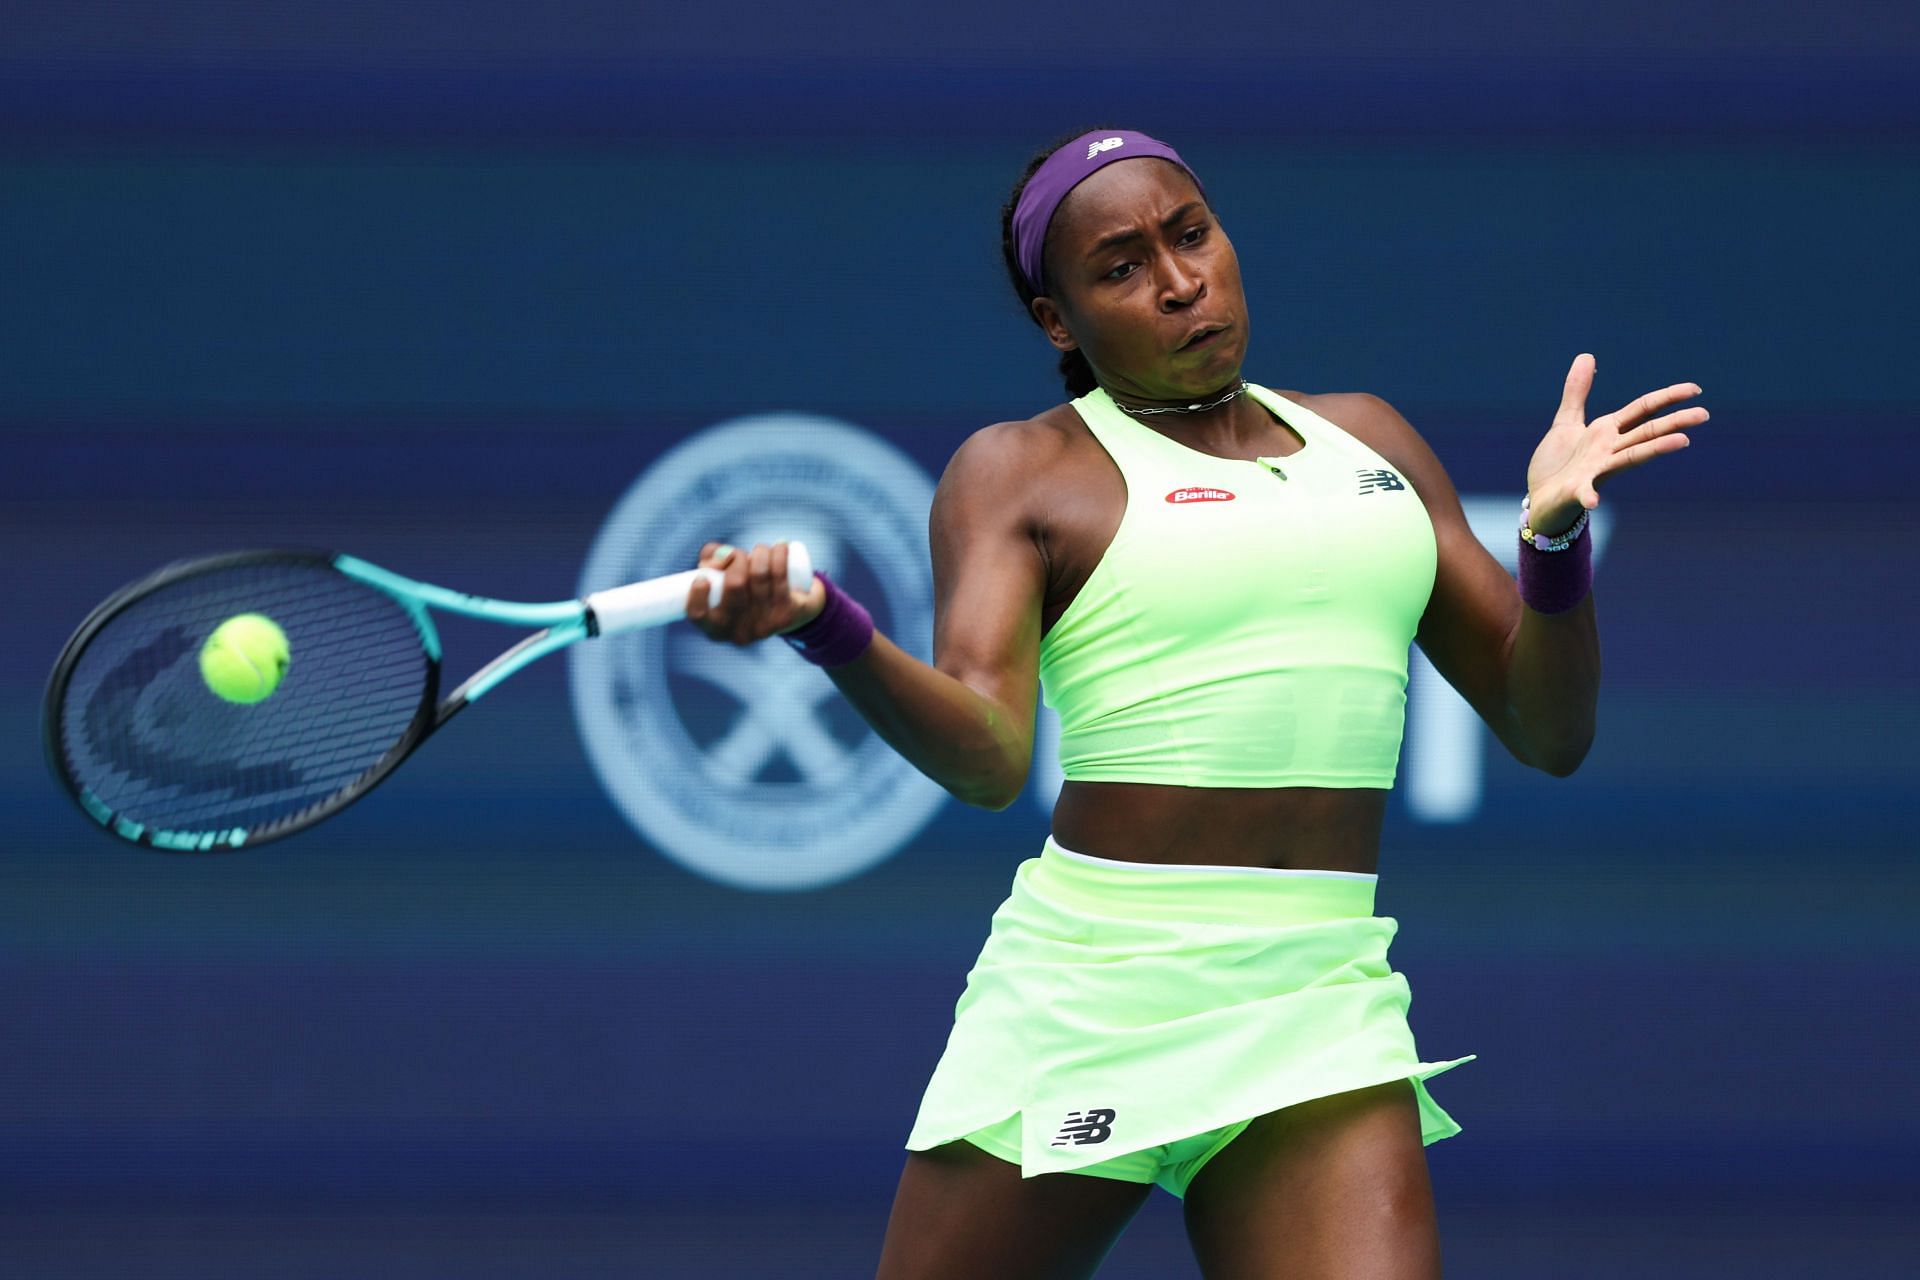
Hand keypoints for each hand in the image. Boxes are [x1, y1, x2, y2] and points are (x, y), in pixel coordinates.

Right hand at [685, 541, 826, 644]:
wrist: (793, 609)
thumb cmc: (745, 590)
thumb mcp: (720, 578)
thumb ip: (709, 558)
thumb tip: (724, 554)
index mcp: (715, 628)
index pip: (698, 614)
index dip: (698, 593)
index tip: (703, 575)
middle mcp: (739, 633)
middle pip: (734, 583)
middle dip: (737, 558)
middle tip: (741, 555)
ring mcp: (764, 626)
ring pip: (759, 575)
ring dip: (760, 552)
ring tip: (761, 550)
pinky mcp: (786, 615)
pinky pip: (780, 577)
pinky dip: (780, 555)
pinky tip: (781, 546)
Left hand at [1525, 353, 1708, 535]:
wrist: (1540, 500)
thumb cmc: (1557, 464)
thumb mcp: (1566, 422)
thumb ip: (1577, 392)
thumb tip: (1586, 355)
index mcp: (1607, 431)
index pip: (1643, 410)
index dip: (1667, 397)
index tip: (1695, 389)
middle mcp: (1609, 450)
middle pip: (1646, 432)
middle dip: (1674, 422)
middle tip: (1703, 414)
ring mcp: (1596, 471)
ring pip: (1630, 458)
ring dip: (1655, 449)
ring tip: (1682, 441)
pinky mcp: (1576, 491)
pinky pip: (1584, 493)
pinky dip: (1589, 496)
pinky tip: (1593, 500)